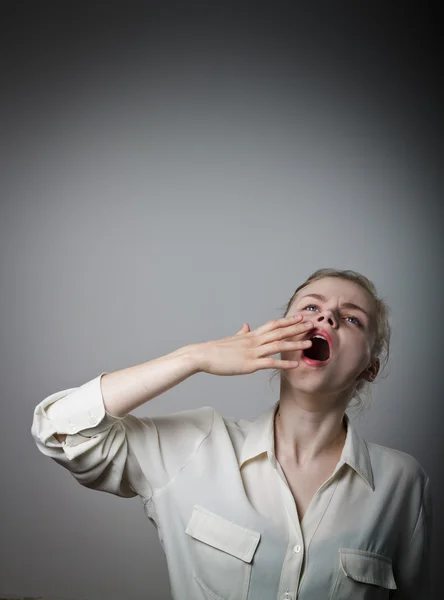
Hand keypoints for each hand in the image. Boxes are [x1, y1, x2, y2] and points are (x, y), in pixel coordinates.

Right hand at [192, 315, 312, 375]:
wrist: (203, 355)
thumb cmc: (216, 349)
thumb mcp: (232, 338)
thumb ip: (241, 332)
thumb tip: (246, 325)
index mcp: (251, 335)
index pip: (273, 325)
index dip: (288, 320)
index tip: (301, 316)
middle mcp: (254, 341)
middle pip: (279, 331)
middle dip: (297, 327)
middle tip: (313, 324)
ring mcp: (252, 352)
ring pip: (278, 345)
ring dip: (295, 343)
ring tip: (309, 343)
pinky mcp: (249, 364)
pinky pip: (270, 363)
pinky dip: (284, 363)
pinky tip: (295, 364)